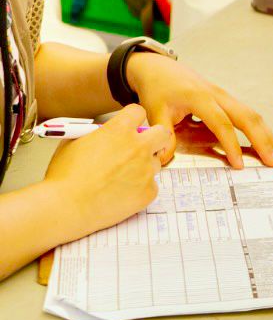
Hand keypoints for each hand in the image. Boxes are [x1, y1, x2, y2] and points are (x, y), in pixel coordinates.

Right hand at [43, 105, 171, 239]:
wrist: (64, 208)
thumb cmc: (63, 177)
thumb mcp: (72, 142)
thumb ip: (93, 133)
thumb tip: (102, 132)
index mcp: (119, 130)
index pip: (138, 112)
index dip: (131, 119)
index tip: (128, 126)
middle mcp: (138, 147)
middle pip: (161, 133)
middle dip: (152, 138)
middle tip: (139, 148)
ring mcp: (146, 170)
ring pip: (155, 162)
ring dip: (143, 166)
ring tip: (120, 178)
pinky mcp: (148, 191)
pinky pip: (151, 185)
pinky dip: (140, 189)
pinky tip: (121, 194)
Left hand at [126, 55, 272, 169]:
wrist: (160, 68)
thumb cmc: (157, 89)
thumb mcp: (154, 111)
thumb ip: (163, 134)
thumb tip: (167, 159)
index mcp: (200, 98)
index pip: (221, 124)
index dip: (232, 145)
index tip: (239, 165)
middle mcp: (218, 95)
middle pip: (247, 117)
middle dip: (263, 139)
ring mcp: (225, 96)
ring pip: (252, 114)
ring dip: (267, 134)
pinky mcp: (226, 100)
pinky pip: (247, 114)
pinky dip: (259, 129)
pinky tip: (266, 142)